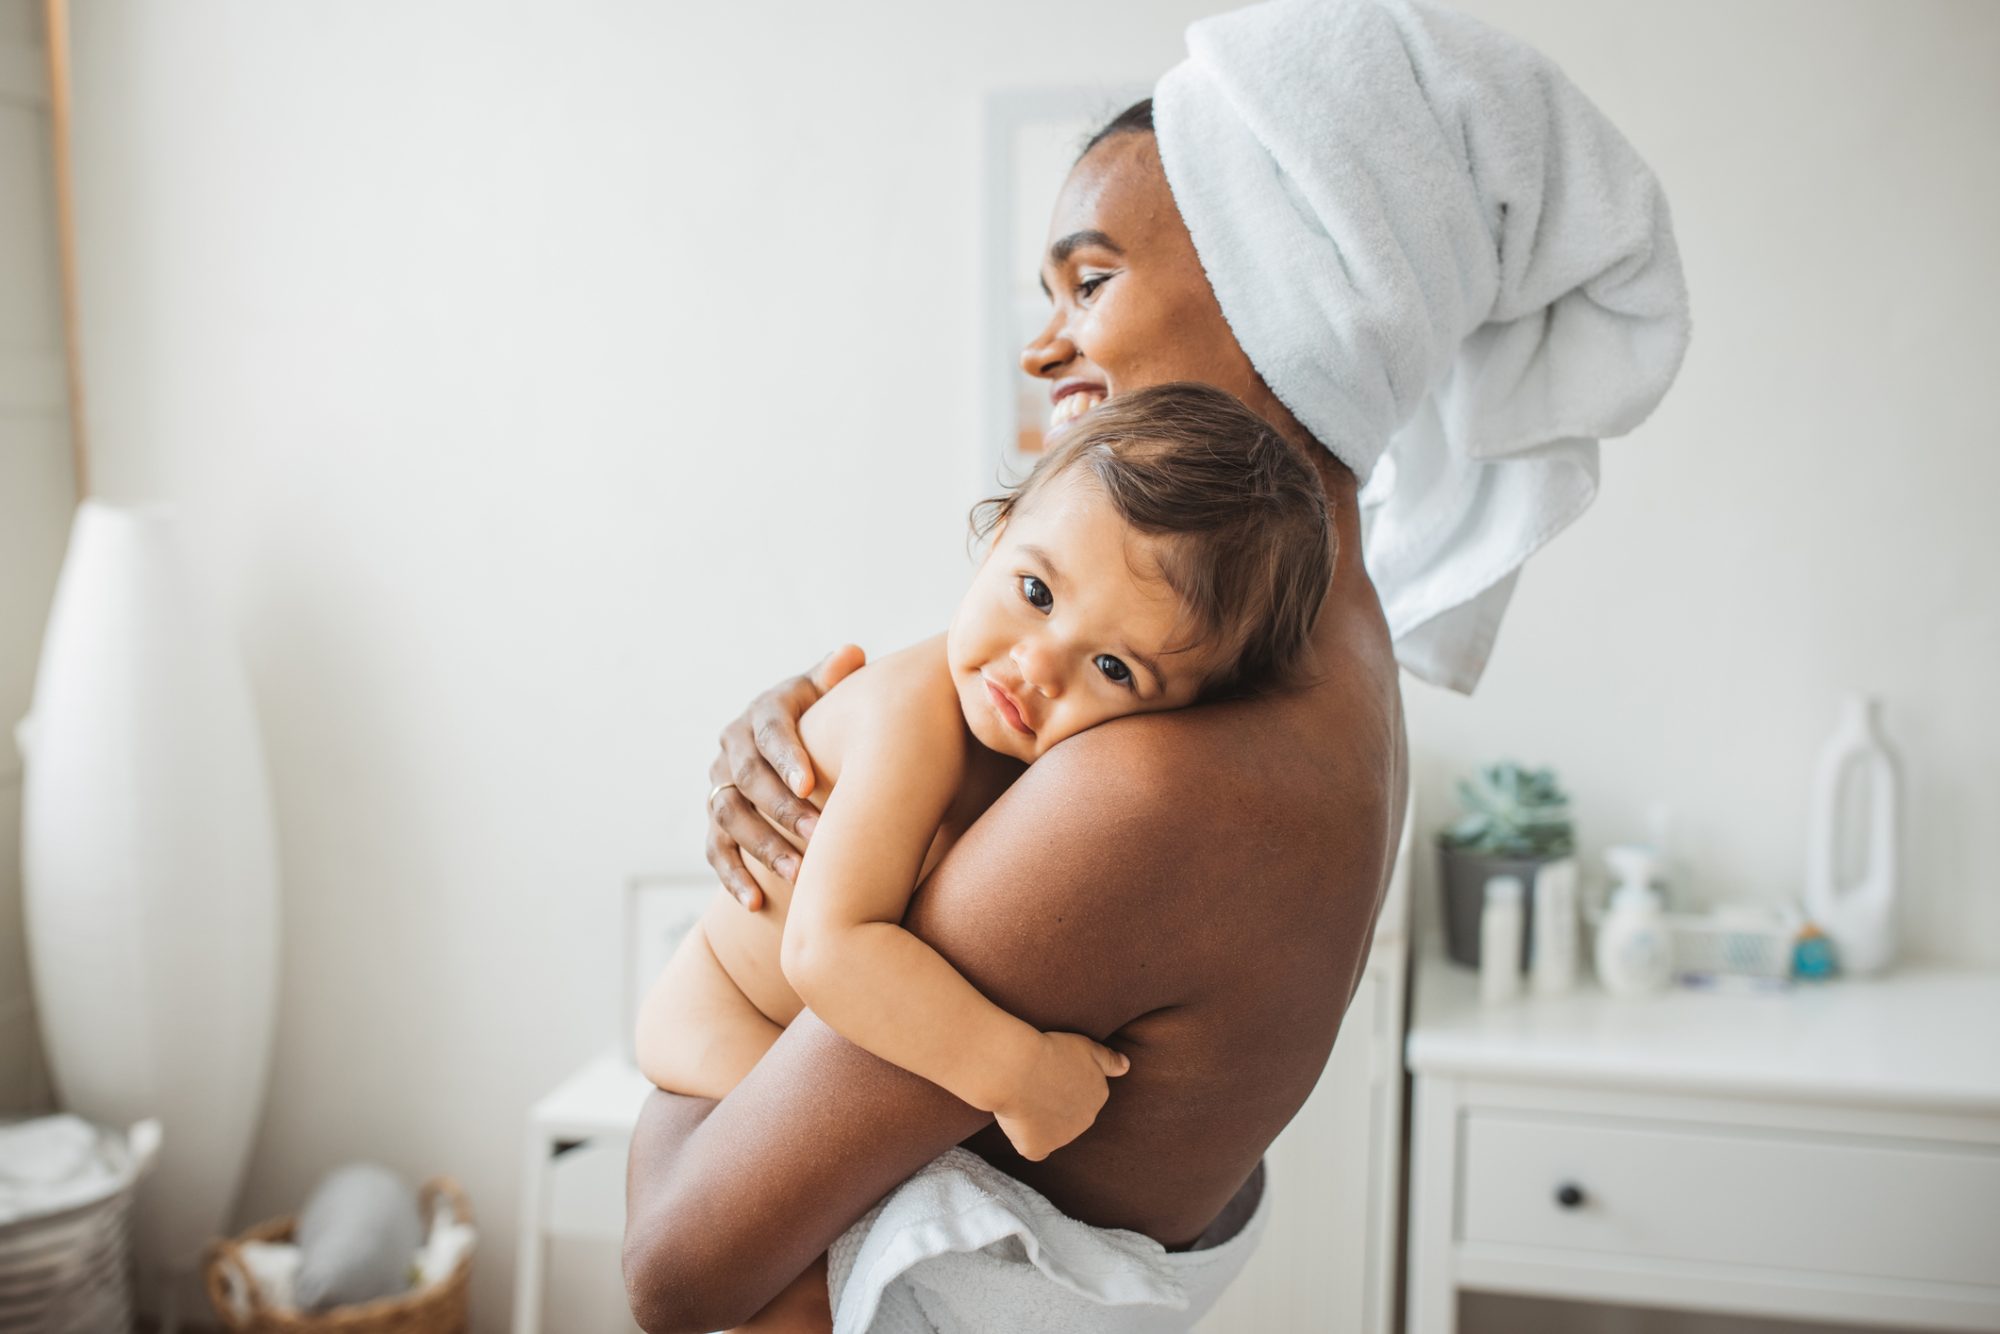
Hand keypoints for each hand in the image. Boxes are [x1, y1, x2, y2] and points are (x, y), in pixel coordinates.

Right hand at [706, 645, 865, 910]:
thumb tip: (852, 654)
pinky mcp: (715, 823)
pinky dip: (734, 878)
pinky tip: (756, 904)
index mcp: (763, 713)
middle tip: (817, 835)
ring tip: (797, 874)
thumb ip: (835, 678)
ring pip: (730, 818)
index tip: (809, 784)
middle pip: (748, 779)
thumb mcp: (826, 695)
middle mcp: (732, 748)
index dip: (786, 757)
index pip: (770, 731)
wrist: (791, 747)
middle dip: (781, 809)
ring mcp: (719, 787)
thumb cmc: (824, 719)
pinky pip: (716, 852)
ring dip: (762, 847)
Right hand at [992, 1032, 1130, 1161]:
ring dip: (1039, 1121)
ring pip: (1051, 1134)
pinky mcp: (1038, 1148)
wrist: (1017, 1069)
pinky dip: (1026, 1139)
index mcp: (1098, 1095)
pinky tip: (1018, 1123)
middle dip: (1054, 1105)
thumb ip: (1108, 1060)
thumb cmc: (1050, 1051)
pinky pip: (1034, 1148)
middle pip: (1069, 1117)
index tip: (1049, 1073)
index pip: (1084, 1096)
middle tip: (1035, 1084)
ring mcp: (1062, 1138)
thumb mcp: (1086, 1047)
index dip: (1064, 1085)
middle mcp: (1085, 1120)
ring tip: (1022, 1096)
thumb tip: (1126, 1066)